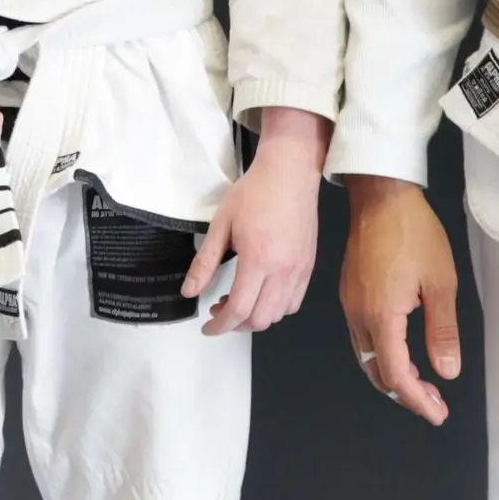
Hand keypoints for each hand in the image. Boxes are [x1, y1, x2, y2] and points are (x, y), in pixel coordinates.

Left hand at [184, 107, 327, 335]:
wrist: (290, 173)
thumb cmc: (253, 193)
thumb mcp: (221, 224)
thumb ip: (205, 262)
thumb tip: (189, 292)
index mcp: (258, 260)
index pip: (239, 310)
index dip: (220, 326)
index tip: (207, 327)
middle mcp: (283, 271)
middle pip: (260, 319)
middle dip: (236, 324)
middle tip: (219, 310)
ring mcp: (300, 271)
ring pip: (278, 315)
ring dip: (256, 317)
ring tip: (238, 300)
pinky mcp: (309, 266)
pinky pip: (294, 302)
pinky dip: (276, 308)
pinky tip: (262, 292)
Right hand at [340, 176, 459, 424]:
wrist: (380, 194)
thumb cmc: (414, 234)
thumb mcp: (440, 283)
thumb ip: (442, 331)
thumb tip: (446, 372)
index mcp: (381, 316)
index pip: (395, 375)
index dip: (417, 400)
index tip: (438, 414)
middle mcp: (358, 314)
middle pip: (375, 370)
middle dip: (404, 392)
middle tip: (434, 401)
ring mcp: (349, 301)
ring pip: (365, 354)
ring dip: (391, 373)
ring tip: (421, 380)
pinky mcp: (348, 289)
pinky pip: (360, 334)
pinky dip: (380, 352)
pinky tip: (401, 348)